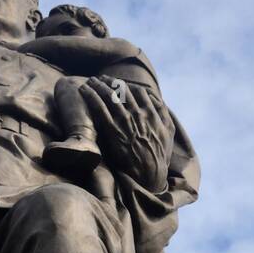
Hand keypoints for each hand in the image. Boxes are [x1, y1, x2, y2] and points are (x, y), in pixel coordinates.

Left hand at [79, 76, 173, 191]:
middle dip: (111, 82)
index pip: (138, 91)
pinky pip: (99, 108)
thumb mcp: (169, 133)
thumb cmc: (160, 157)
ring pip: (110, 96)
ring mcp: (125, 121)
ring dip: (99, 86)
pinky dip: (91, 96)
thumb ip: (164, 115)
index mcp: (152, 112)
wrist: (149, 173)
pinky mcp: (112, 130)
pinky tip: (84, 90)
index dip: (127, 85)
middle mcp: (138, 113)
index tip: (119, 83)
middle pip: (122, 90)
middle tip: (101, 79)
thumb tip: (159, 102)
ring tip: (91, 81)